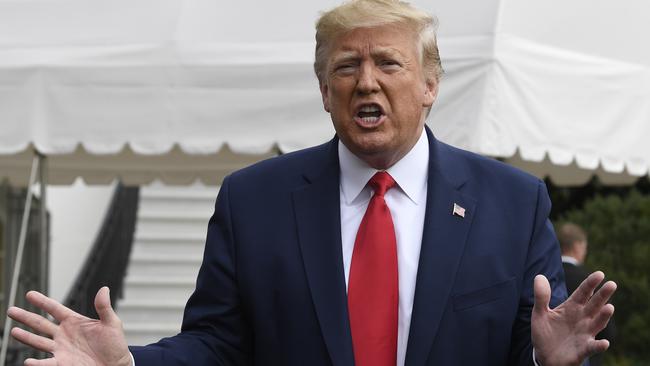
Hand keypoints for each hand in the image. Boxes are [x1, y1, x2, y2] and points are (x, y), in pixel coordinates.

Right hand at [7, 287, 131, 365]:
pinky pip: (46, 363)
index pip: (55, 309)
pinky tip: (28, 361)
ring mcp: (61, 349)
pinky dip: (37, 363)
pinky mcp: (62, 363)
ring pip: (39, 341)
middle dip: (26, 317)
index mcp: (75, 322)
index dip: (43, 301)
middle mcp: (64, 334)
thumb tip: (104, 289)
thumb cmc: (115, 345)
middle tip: (11, 310)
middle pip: (41, 324)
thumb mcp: (112, 323)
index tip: (30, 294)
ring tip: (14, 331)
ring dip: (26, 337)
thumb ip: (104, 307)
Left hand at [532, 271, 615, 365]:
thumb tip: (539, 276)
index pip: (583, 293)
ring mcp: (585, 333)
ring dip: (604, 316)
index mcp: (571, 307)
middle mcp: (582, 318)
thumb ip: (541, 297)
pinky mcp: (584, 349)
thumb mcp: (540, 314)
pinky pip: (593, 347)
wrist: (545, 356)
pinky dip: (599, 345)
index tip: (600, 274)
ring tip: (609, 307)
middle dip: (603, 295)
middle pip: (594, 304)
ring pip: (597, 323)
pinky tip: (604, 343)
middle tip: (612, 284)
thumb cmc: (545, 333)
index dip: (590, 283)